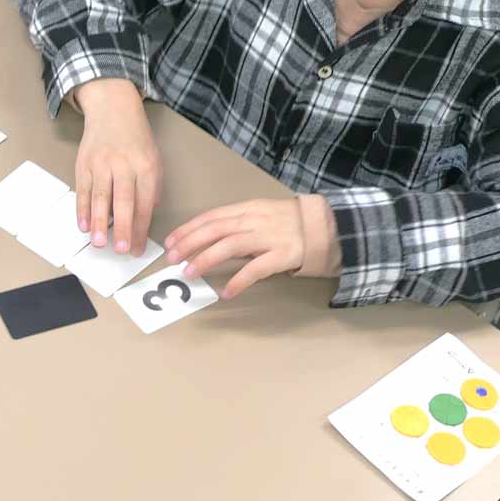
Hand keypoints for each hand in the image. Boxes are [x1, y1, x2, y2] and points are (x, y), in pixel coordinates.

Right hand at [72, 78, 160, 254]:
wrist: (112, 109)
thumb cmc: (135, 138)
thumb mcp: (153, 159)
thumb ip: (151, 188)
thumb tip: (144, 217)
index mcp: (145, 166)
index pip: (144, 203)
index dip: (140, 228)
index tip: (137, 248)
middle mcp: (124, 165)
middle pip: (123, 201)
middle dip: (122, 228)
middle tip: (120, 249)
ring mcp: (102, 164)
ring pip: (100, 197)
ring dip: (98, 222)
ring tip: (98, 243)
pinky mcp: (84, 164)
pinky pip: (82, 190)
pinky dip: (81, 209)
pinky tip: (82, 225)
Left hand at [163, 195, 339, 296]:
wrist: (329, 226)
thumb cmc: (292, 222)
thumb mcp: (262, 215)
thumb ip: (238, 225)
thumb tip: (209, 240)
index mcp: (248, 208)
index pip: (211, 217)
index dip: (188, 229)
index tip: (170, 242)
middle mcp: (255, 220)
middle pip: (215, 230)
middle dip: (189, 243)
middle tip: (172, 259)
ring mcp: (269, 237)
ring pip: (230, 246)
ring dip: (205, 259)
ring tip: (189, 274)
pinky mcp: (283, 255)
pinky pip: (256, 268)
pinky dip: (239, 280)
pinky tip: (226, 292)